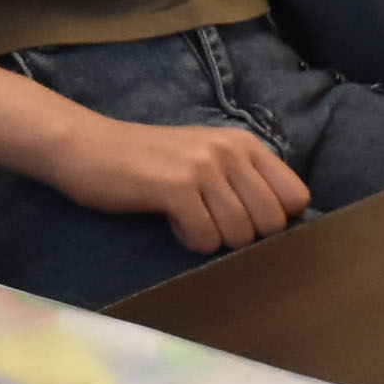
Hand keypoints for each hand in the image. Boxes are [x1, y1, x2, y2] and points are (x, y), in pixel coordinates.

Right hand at [45, 113, 309, 252]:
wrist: (87, 147)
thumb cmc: (148, 163)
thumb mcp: (206, 160)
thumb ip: (243, 182)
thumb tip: (281, 227)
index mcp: (244, 143)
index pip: (296, 197)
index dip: (274, 220)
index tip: (243, 219)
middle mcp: (230, 150)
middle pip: (273, 223)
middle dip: (244, 237)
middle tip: (210, 223)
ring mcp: (203, 167)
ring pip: (240, 235)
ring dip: (213, 238)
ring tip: (187, 217)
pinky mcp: (175, 187)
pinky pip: (206, 239)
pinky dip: (189, 241)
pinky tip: (170, 220)